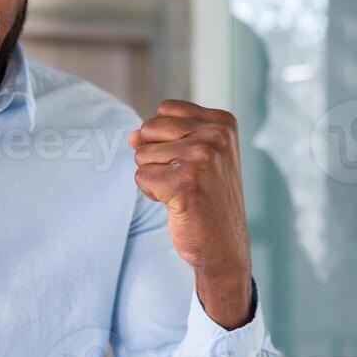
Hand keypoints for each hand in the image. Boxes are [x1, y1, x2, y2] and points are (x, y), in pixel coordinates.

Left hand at [129, 100, 253, 330]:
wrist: (224, 247)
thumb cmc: (207, 199)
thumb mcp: (194, 157)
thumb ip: (162, 137)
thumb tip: (132, 137)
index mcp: (222, 123)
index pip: (165, 109)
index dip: (164, 138)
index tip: (190, 161)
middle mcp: (216, 135)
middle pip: (149, 129)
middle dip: (155, 157)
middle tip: (184, 180)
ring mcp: (202, 158)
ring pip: (141, 154)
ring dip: (154, 178)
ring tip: (182, 192)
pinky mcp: (185, 182)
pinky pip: (141, 177)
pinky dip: (151, 194)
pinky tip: (177, 204)